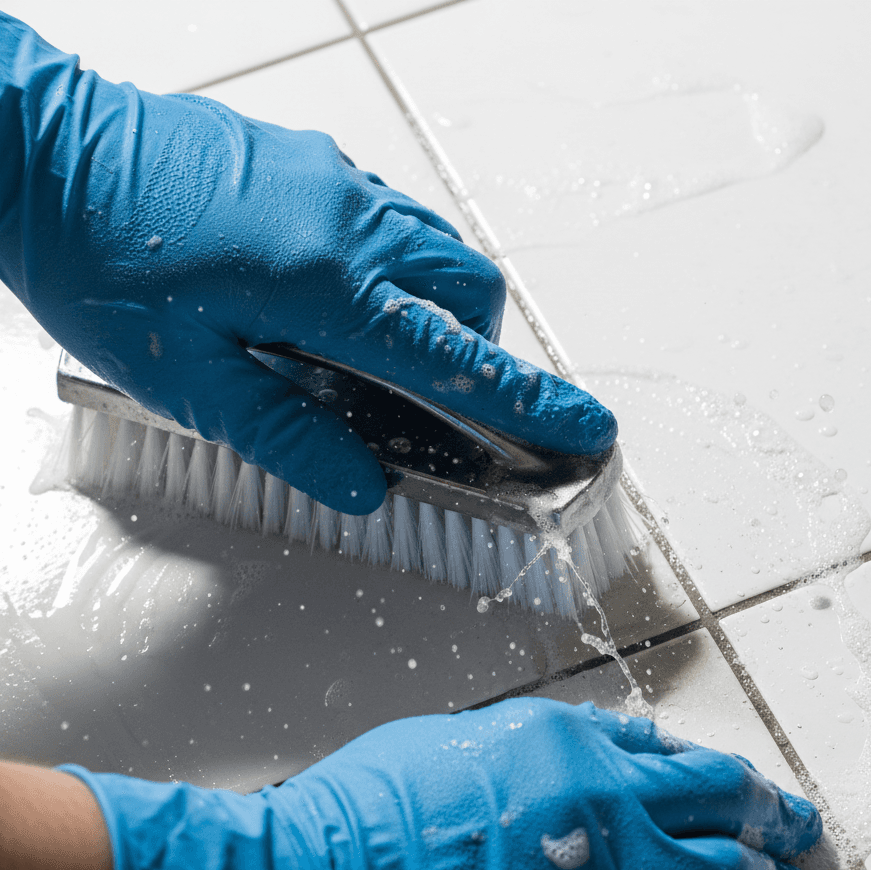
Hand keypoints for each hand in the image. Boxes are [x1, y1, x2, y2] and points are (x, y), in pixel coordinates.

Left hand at [0, 15, 615, 514]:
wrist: (41, 152)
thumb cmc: (99, 262)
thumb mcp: (187, 380)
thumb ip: (286, 437)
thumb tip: (362, 486)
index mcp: (323, 285)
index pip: (454, 357)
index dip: (529, 401)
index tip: (586, 427)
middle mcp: (347, 222)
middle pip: (468, 290)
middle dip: (475, 347)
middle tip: (431, 388)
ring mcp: (334, 181)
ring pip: (437, 248)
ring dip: (436, 305)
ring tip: (374, 343)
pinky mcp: (315, 163)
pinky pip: (392, 216)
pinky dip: (395, 265)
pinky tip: (332, 288)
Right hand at [59, 698, 821, 869]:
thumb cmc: (377, 810)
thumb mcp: (472, 739)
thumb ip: (560, 742)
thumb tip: (631, 747)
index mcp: (577, 753)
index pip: (689, 765)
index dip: (736, 783)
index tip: (756, 794)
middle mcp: (608, 820)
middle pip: (727, 826)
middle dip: (774, 832)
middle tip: (798, 839)